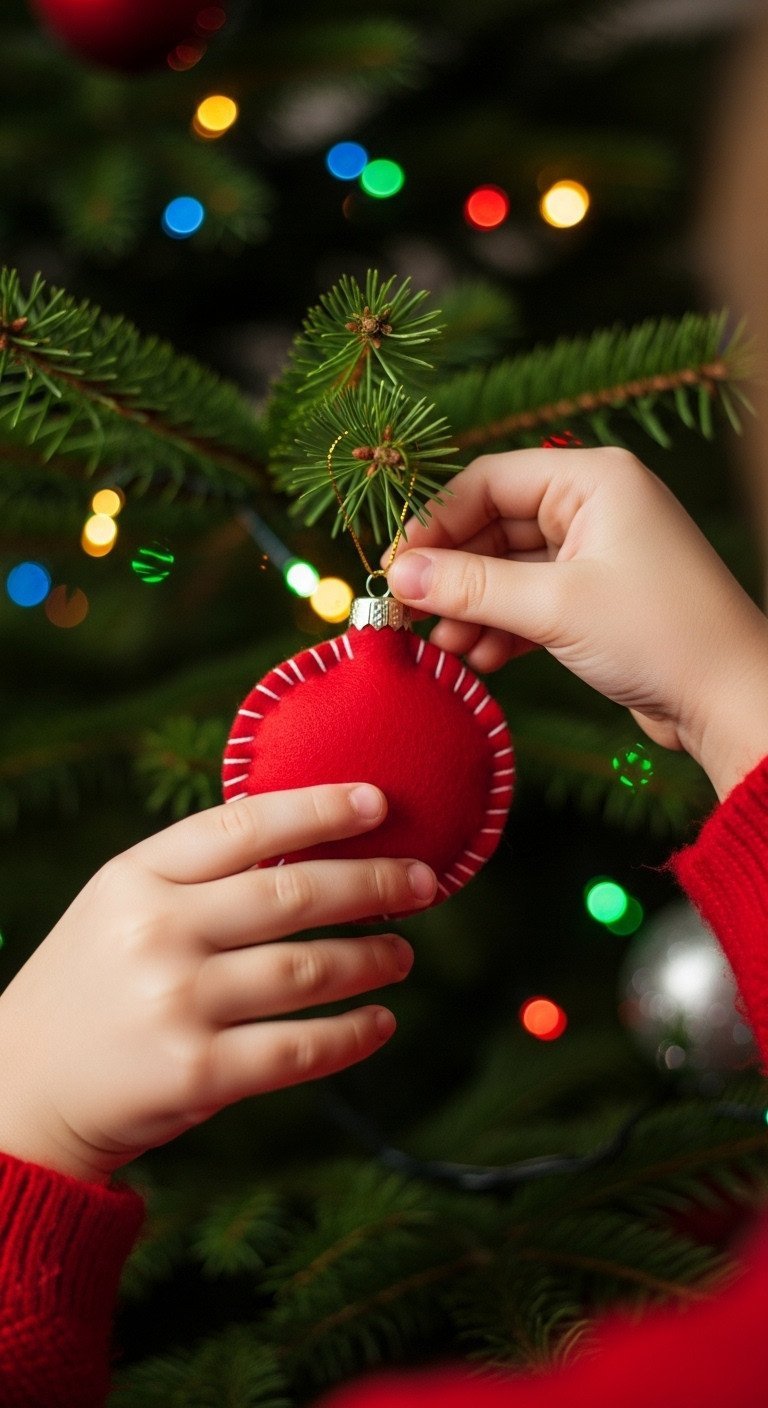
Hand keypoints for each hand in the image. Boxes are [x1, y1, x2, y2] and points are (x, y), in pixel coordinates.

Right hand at [0, 785, 433, 1181]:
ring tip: (402, 953)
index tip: (380, 802)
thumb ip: (199, 874)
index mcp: (136, 877)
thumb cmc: (94, 982)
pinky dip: (352, 1034)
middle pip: (291, 894)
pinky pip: (300, 1049)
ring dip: (373, 959)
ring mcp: (176, 1004)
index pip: (244, 826)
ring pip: (307, 970)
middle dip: (373, 883)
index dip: (320, 809)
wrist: (24, 1088)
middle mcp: (156, 932)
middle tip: (424, 883)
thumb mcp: (123, 904)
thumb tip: (315, 841)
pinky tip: (379, 1021)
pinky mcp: (196, 1074)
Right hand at [388, 447, 767, 799]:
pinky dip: (502, 629)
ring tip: (444, 651)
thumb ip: (470, 587)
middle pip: (494, 527)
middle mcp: (595, 507)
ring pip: (509, 571)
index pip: (489, 481)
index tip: (396, 568)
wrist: (731, 702)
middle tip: (408, 616)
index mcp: (593, 479)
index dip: (436, 522)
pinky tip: (479, 661)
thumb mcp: (554, 607)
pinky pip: (531, 603)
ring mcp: (597, 555)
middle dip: (452, 575)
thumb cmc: (659, 636)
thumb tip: (398, 576)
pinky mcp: (597, 601)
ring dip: (472, 610)